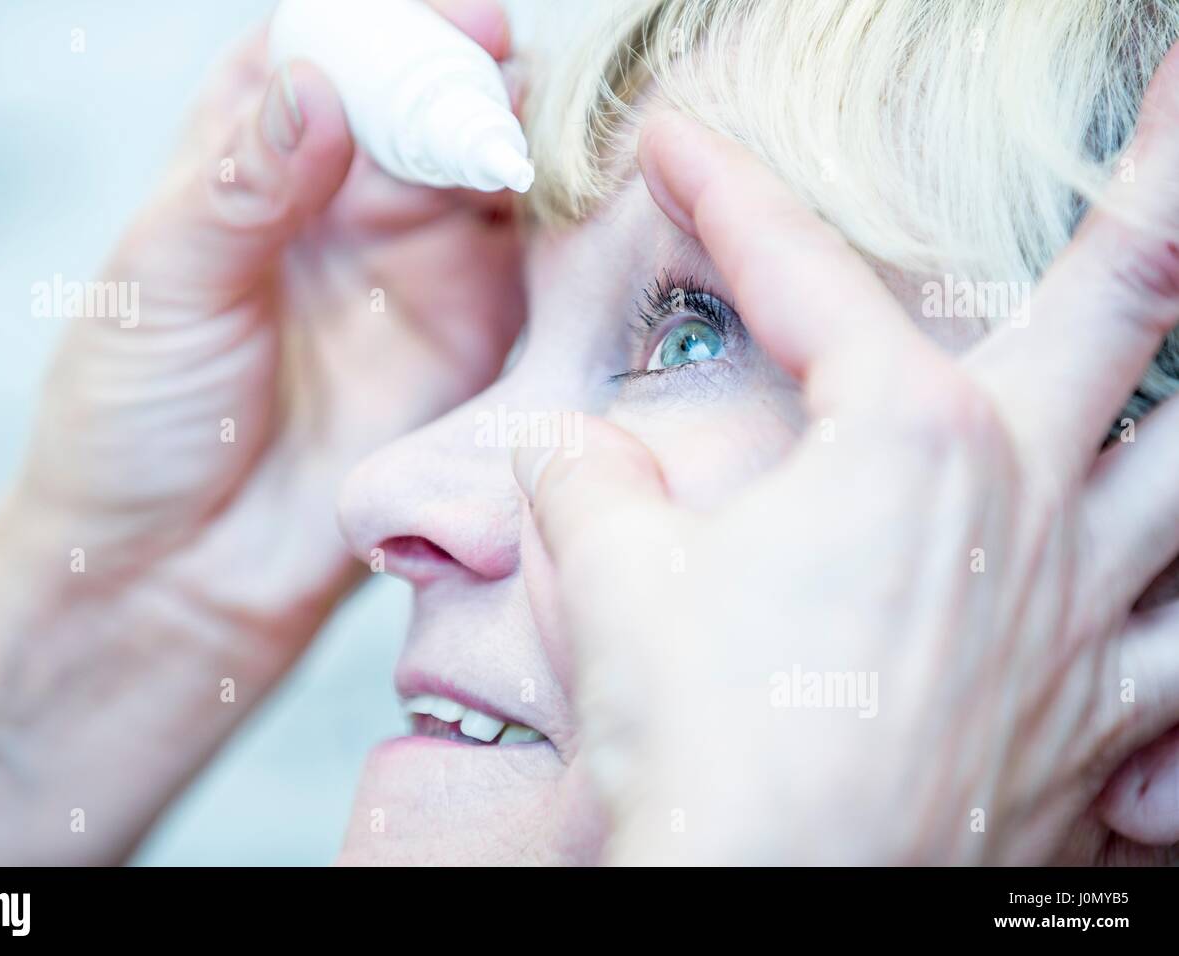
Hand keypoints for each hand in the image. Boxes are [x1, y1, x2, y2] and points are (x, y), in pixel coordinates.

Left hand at [17, 0, 523, 651]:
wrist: (180, 574)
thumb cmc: (135, 424)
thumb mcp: (161, 285)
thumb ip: (242, 184)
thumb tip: (319, 85)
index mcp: (248, 157)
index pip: (329, 48)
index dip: (390, 22)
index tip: (448, 17)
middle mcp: (340, 201)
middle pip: (426, 96)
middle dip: (466, 76)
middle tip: (496, 86)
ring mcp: (413, 268)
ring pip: (489, 167)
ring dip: (519, 143)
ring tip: (528, 148)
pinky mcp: (468, 339)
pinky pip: (531, 263)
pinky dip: (559, 228)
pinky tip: (569, 210)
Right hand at [515, 56, 1178, 864]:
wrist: (759, 901)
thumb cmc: (699, 741)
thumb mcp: (604, 576)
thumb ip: (587, 483)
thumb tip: (564, 448)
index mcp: (903, 445)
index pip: (802, 279)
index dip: (726, 198)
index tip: (677, 146)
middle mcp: (1021, 510)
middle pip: (1129, 305)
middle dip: (1165, 178)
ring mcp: (1078, 622)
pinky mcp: (1094, 732)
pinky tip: (1175, 645)